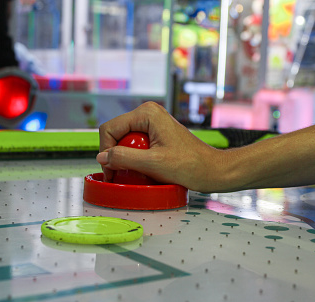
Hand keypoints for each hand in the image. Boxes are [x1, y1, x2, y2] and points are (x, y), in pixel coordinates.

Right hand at [97, 102, 222, 191]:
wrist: (212, 170)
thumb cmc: (191, 166)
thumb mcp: (153, 163)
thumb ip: (124, 158)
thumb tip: (101, 157)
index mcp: (147, 113)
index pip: (110, 128)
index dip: (105, 151)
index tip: (111, 172)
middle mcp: (148, 113)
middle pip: (116, 133)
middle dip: (114, 155)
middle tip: (120, 175)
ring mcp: (153, 123)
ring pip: (124, 140)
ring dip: (125, 158)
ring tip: (133, 173)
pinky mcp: (157, 134)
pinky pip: (136, 145)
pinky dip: (135, 158)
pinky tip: (143, 170)